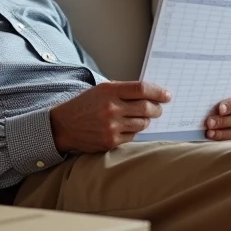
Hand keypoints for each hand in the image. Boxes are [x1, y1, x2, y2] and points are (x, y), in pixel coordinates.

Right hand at [50, 81, 171, 153]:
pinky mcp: (110, 141)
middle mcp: (111, 108)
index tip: (167, 96)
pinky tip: (125, 127)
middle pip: (146, 108)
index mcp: (109, 91)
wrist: (63, 126)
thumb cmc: (84, 106)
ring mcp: (111, 126)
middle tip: (158, 109)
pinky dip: (133, 131)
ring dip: (146, 120)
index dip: (158, 92)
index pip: (142, 89)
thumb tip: (150, 93)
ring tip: (139, 117)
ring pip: (142, 123)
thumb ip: (123, 90)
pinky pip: (133, 136)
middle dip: (157, 108)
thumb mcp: (101, 90)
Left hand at [204, 90, 230, 140]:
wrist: (216, 112)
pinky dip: (222, 139)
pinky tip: (211, 137)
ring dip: (223, 133)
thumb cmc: (218, 101)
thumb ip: (217, 98)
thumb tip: (204, 101)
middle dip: (224, 121)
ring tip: (209, 132)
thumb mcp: (219, 97)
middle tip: (209, 122)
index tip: (220, 108)